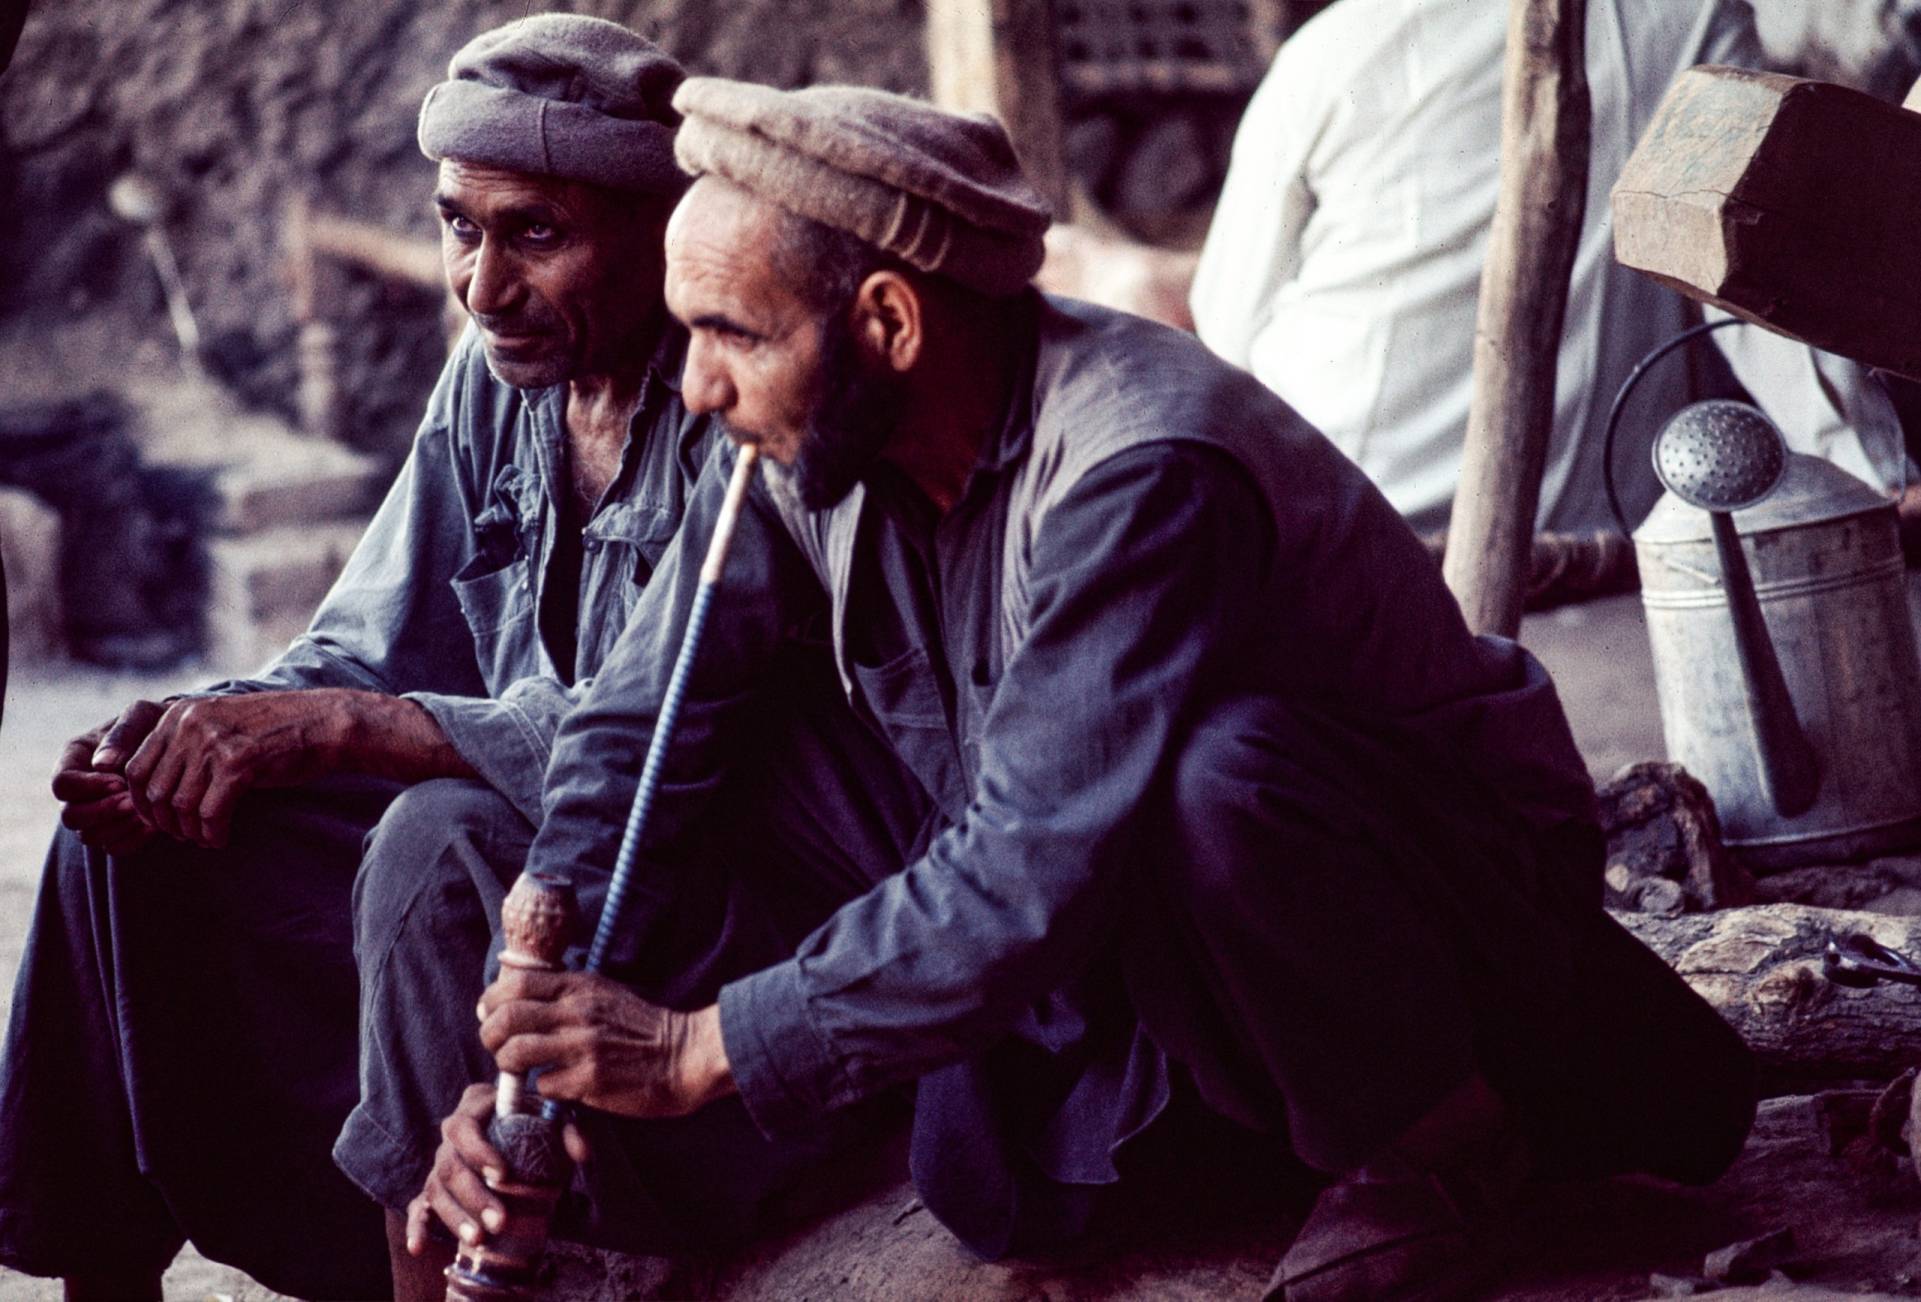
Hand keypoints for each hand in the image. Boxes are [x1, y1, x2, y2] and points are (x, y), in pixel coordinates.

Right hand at [50, 702, 167, 854]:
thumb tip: (102, 763)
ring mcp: (95, 811)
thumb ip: (122, 734)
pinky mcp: (117, 828)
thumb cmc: (157, 723)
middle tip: (134, 801)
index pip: (62, 784)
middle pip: (70, 817)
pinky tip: (156, 824)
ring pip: (90, 836)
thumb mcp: (142, 716)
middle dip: (103, 811)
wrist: (184, 744)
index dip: (87, 787)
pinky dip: (134, 839)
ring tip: (147, 811)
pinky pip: (114, 847)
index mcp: (76, 758)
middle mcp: (79, 789)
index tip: (120, 781)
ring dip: (119, 826)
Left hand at [122, 691, 351, 847]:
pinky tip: (221, 838)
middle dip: (164, 823)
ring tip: (204, 839)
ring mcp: (212, 743)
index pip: (134, 769)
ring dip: (189, 832)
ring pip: (180, 806)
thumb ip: (184, 743)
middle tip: (183, 835)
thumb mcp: (219, 724)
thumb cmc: (275, 731)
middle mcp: (189, 724)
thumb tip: (151, 789)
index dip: (142, 803)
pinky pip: (210, 814)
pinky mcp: (238, 764)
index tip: (160, 820)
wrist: (325, 723)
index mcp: (179, 715)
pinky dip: (212, 834)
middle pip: (152, 791)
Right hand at [403, 1082, 589, 1257]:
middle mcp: (450, 1134)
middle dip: (474, 1197)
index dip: (479, 1152)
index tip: (503, 1175)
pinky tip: (419, 1247)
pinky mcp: (435, 1188)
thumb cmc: (534, 1121)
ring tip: (479, 1239)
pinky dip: (416, 1227)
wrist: (518, 1130)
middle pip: (449, 1165)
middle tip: (500, 1222)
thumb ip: (569, 1130)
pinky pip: (417, 1207)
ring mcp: (440, 1161)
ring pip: (436, 1189)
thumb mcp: (552, 1118)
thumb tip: (582, 1153)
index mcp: (474, 1107)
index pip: (464, 1127)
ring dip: (456, 1217)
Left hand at [478, 969, 734, 1119]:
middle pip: (506, 1018)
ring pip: (515, 1053)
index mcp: (579, 986)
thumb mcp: (605, 993)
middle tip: (497, 1047)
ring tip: (518, 1071)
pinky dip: (544, 1089)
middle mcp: (577, 1012)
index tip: (491, 1015)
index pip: (515, 983)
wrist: (685, 1055)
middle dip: (489, 1036)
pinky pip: (544, 1086)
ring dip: (508, 1065)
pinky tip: (558, 1087)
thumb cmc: (642, 1027)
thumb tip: (518, 998)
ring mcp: (582, 1047)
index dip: (492, 1001)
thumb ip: (566, 992)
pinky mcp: (589, 1080)